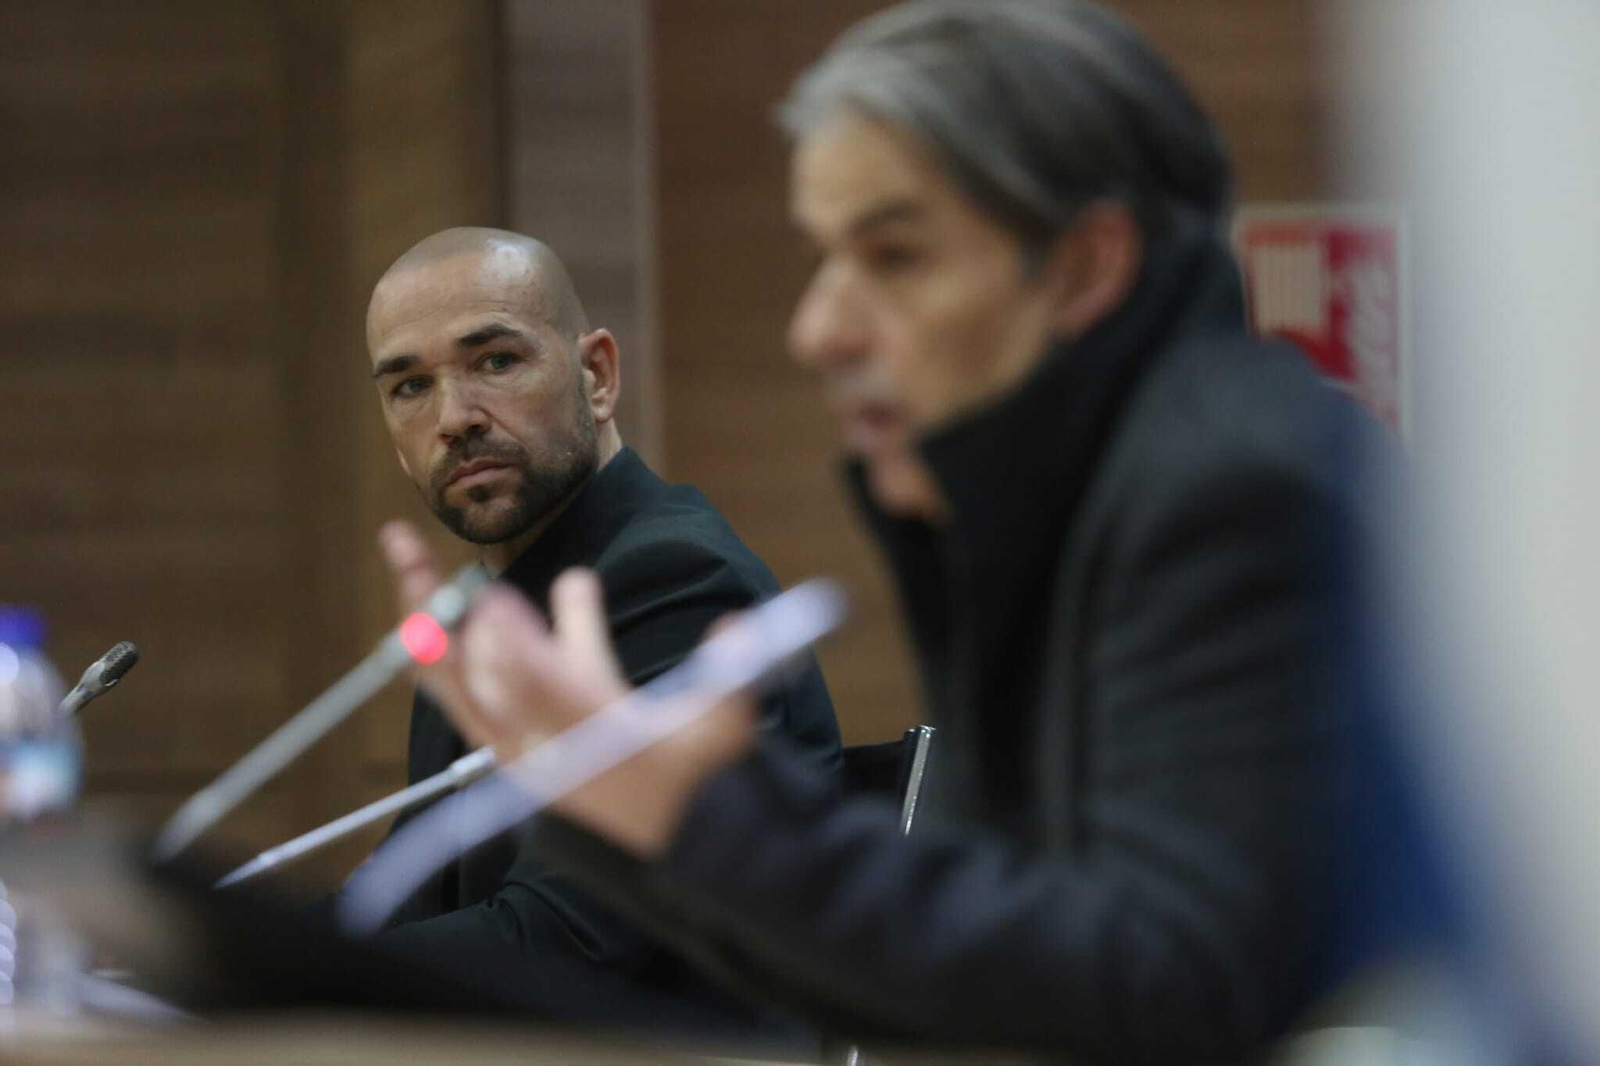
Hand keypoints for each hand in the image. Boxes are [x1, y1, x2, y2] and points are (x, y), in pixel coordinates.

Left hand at [377, 520, 755, 856]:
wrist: (671, 841)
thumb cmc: (699, 780)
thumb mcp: (722, 731)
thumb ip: (728, 679)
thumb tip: (736, 625)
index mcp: (598, 741)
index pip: (549, 694)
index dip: (520, 647)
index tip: (494, 601)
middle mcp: (545, 747)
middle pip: (481, 676)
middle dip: (451, 613)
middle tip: (418, 552)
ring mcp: (519, 751)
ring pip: (456, 681)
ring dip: (429, 618)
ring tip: (405, 556)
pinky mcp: (509, 750)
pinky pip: (457, 697)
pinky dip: (435, 652)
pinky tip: (416, 609)